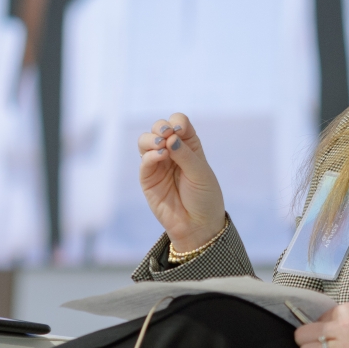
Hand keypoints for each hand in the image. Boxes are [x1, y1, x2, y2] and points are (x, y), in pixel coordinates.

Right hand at [138, 114, 225, 253]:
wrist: (197, 225)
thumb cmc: (204, 197)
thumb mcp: (200, 173)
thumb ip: (185, 154)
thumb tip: (170, 137)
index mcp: (188, 145)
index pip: (178, 123)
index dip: (177, 122)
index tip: (180, 131)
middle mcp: (171, 151)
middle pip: (158, 128)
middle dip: (160, 126)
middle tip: (167, 134)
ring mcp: (158, 164)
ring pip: (145, 141)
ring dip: (151, 138)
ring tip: (162, 145)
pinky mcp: (148, 178)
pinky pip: (144, 161)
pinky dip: (150, 155)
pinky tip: (160, 156)